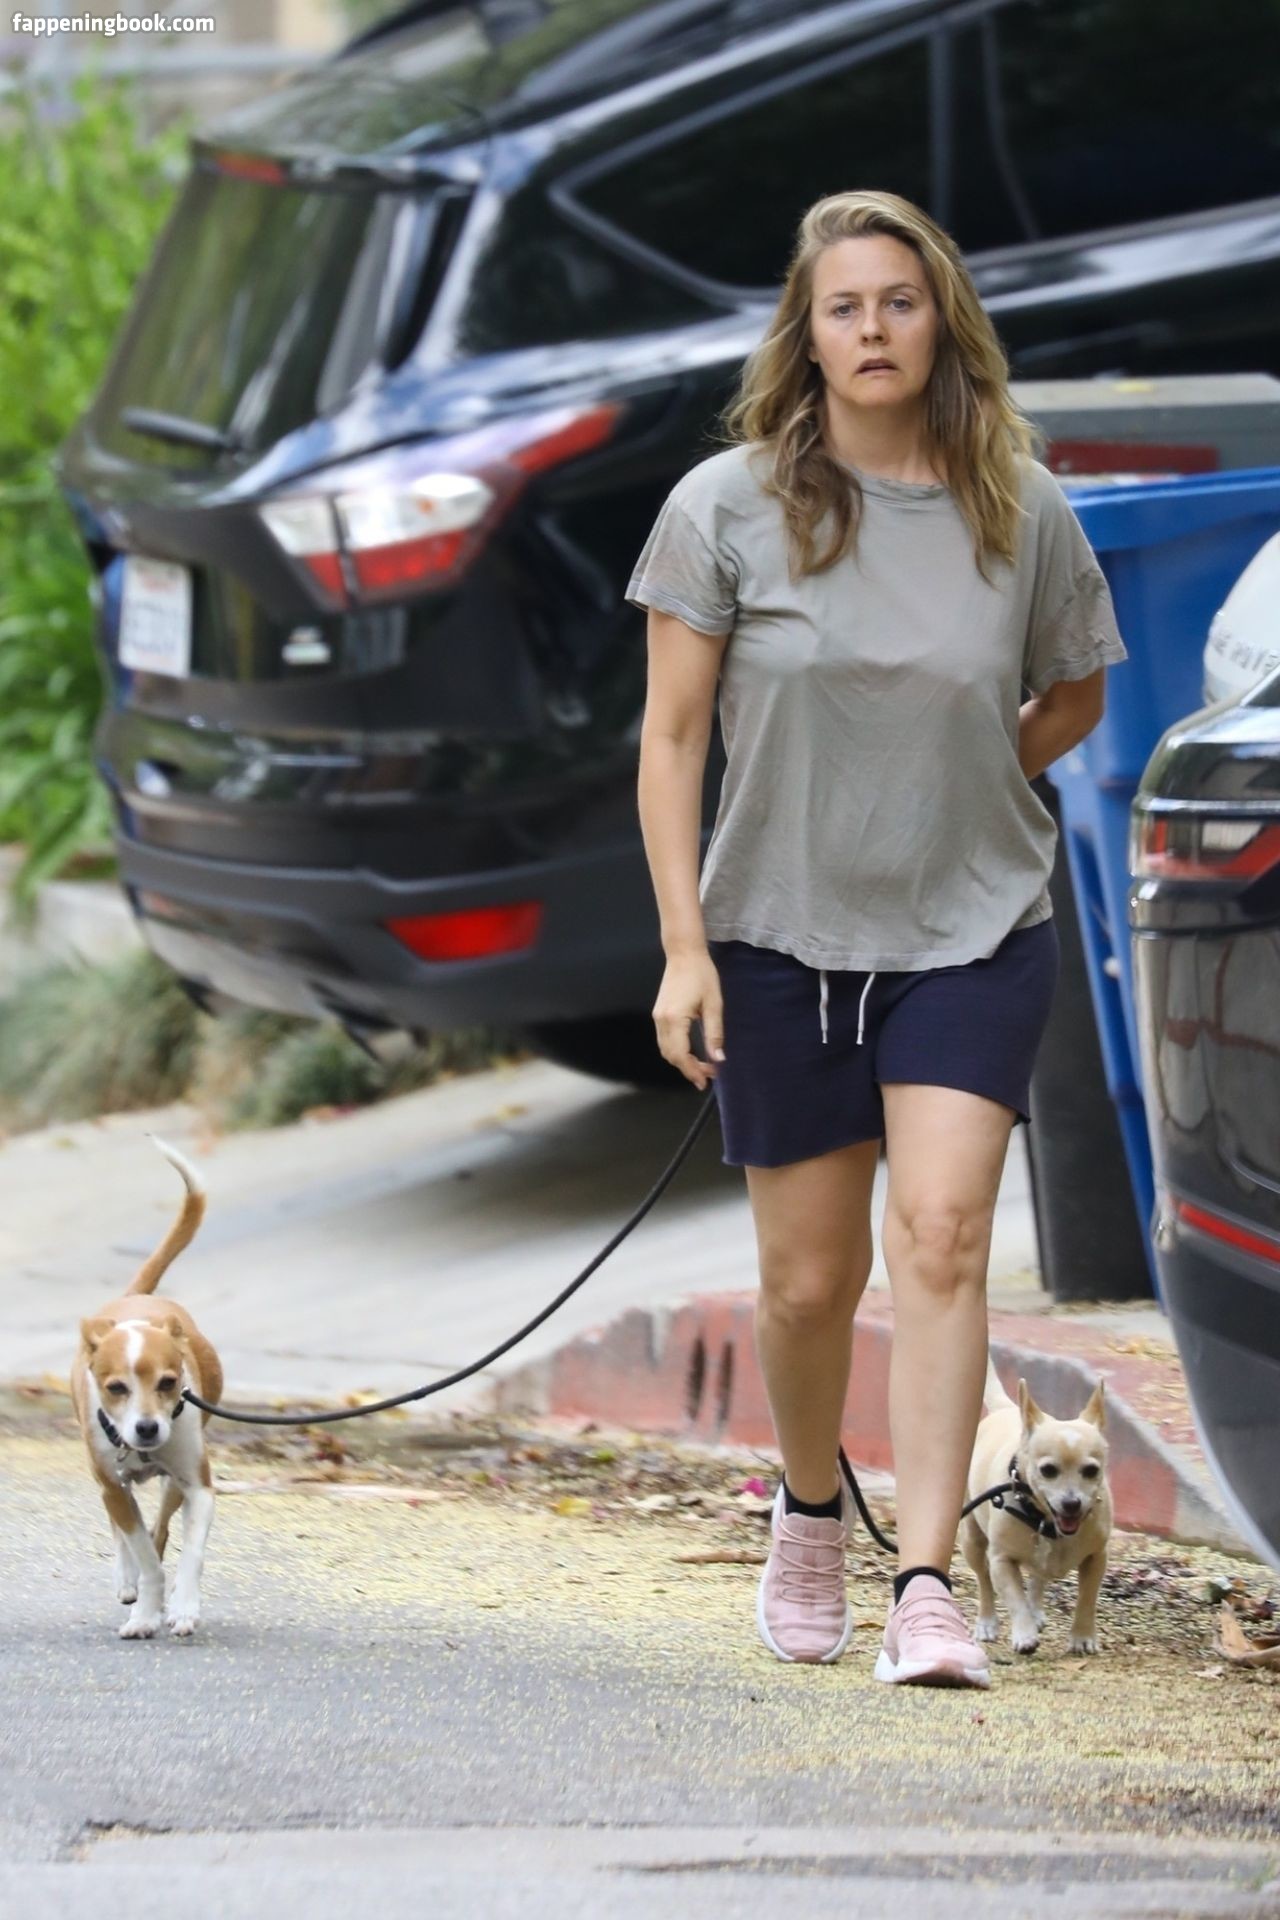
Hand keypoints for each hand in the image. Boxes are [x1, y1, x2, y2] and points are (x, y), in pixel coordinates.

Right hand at [653, 952, 725, 1090]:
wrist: (684, 954)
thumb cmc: (702, 975)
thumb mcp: (714, 1005)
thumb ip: (714, 1034)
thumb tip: (718, 1058)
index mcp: (674, 1019)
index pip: (680, 1055)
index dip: (692, 1071)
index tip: (705, 1081)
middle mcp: (661, 1021)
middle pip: (670, 1055)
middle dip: (688, 1069)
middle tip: (708, 1075)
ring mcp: (657, 1017)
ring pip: (665, 1050)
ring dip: (681, 1061)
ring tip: (701, 1066)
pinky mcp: (658, 1014)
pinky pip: (664, 1040)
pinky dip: (676, 1051)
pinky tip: (690, 1053)